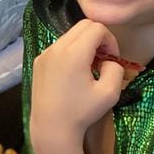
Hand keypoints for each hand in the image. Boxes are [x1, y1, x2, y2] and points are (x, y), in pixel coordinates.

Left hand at [30, 19, 123, 146]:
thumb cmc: (81, 113)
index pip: (97, 28)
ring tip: (89, 66)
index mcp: (74, 53)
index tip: (112, 58)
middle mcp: (56, 48)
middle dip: (98, 38)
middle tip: (103, 59)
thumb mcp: (109, 93)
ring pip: (70, 35)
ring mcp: (44, 54)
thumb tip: (108, 60)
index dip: (110, 40)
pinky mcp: (38, 61)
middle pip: (82, 26)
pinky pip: (58, 46)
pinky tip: (74, 72)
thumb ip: (115, 69)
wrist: (51, 127)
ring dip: (84, 44)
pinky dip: (70, 51)